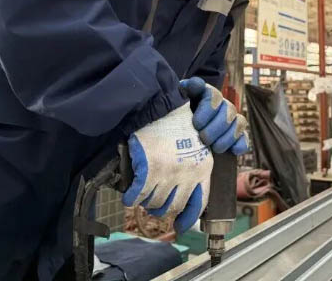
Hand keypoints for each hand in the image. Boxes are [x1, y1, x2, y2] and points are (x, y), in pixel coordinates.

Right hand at [122, 104, 211, 233]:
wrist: (162, 105)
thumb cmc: (177, 124)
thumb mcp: (196, 146)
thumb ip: (193, 168)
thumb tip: (182, 191)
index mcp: (202, 169)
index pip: (198, 205)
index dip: (187, 219)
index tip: (180, 226)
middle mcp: (187, 174)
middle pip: (173, 206)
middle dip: (162, 208)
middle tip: (154, 203)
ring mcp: (168, 173)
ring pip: (155, 203)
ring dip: (147, 202)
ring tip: (142, 196)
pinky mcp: (149, 169)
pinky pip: (137, 195)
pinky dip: (131, 198)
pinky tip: (128, 196)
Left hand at [181, 77, 248, 154]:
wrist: (180, 144)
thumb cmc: (174, 124)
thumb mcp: (173, 111)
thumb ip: (178, 99)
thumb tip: (183, 87)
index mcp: (202, 94)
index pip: (210, 93)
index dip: (207, 106)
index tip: (196, 123)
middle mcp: (218, 104)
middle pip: (226, 108)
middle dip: (216, 126)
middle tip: (203, 138)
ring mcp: (229, 119)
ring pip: (238, 121)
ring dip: (227, 136)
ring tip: (214, 148)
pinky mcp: (236, 135)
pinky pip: (244, 136)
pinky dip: (240, 143)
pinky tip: (234, 150)